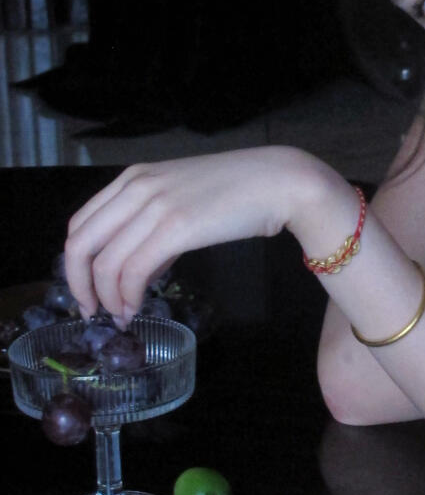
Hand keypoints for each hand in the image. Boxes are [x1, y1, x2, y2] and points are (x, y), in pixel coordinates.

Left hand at [64, 147, 339, 323]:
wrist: (280, 182)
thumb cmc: (238, 191)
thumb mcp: (183, 200)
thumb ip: (154, 228)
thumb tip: (138, 270)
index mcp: (134, 178)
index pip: (81, 223)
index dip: (75, 263)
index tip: (87, 289)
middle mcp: (136, 188)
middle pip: (81, 244)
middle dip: (79, 285)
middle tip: (92, 311)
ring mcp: (155, 206)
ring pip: (105, 263)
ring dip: (107, 298)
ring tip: (122, 316)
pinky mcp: (176, 227)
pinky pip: (133, 270)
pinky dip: (128, 296)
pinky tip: (136, 308)